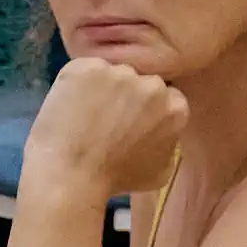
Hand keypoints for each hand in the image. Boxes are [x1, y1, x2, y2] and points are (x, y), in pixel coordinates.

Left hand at [24, 57, 188, 209]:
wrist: (72, 175)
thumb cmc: (116, 180)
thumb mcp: (160, 171)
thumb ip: (169, 142)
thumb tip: (163, 132)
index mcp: (175, 107)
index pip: (165, 96)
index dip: (145, 108)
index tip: (130, 121)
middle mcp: (152, 85)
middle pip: (140, 81)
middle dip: (127, 95)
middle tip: (106, 118)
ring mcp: (119, 73)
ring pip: (112, 73)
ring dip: (102, 88)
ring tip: (85, 115)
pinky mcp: (87, 67)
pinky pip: (85, 69)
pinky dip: (77, 83)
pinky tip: (71, 106)